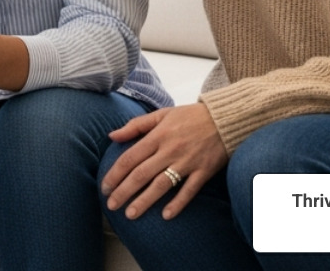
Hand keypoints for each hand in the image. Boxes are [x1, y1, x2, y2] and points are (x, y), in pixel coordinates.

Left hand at [100, 103, 227, 219]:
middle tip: (111, 205)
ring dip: (144, 201)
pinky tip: (166, 215)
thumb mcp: (162, 114)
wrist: (225, 118)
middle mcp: (170, 150)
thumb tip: (112, 136)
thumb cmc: (190, 116)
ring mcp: (187, 162)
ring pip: (162, 185)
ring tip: (130, 214)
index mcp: (158, 135)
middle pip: (142, 174)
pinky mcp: (204, 171)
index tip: (104, 187)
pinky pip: (189, 190)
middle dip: (124, 191)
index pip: (130, 157)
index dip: (115, 174)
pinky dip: (178, 203)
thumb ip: (136, 126)